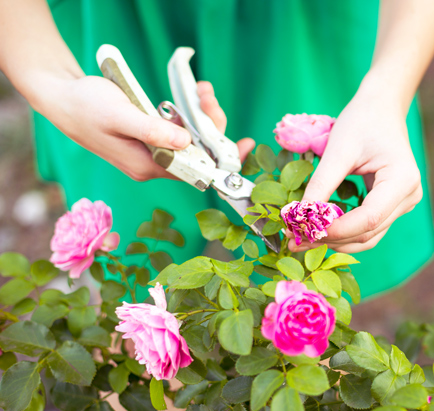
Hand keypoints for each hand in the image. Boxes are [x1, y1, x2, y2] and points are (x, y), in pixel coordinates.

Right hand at [39, 76, 253, 181]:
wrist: (63, 99)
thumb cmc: (86, 107)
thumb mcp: (120, 116)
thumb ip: (153, 131)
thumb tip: (187, 143)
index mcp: (146, 166)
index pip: (194, 171)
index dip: (221, 161)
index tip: (244, 147)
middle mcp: (152, 164)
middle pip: (196, 154)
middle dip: (210, 127)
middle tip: (208, 96)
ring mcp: (152, 152)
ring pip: (190, 141)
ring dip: (201, 117)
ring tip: (202, 91)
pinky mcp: (151, 139)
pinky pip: (179, 132)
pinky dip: (189, 116)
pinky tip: (192, 97)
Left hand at [288, 79, 422, 253]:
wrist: (380, 109)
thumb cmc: (361, 122)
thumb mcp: (337, 150)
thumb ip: (321, 184)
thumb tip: (299, 216)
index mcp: (403, 180)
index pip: (368, 219)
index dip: (336, 230)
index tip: (304, 231)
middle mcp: (408, 197)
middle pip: (368, 233)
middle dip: (330, 239)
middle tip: (294, 241)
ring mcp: (402, 204)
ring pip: (367, 237)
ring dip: (335, 241)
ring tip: (302, 240)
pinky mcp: (391, 207)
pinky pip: (366, 229)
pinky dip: (342, 233)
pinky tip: (318, 231)